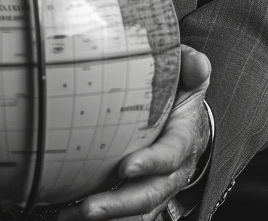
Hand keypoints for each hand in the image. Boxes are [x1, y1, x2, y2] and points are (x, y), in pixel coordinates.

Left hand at [57, 45, 211, 220]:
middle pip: (150, 195)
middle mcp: (173, 171)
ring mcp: (158, 187)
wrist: (189, 120)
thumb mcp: (188, 76)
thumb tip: (197, 63)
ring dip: (107, 217)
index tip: (125, 167)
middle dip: (119, 204)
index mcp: (183, 140)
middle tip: (87, 207)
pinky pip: (126, 215)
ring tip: (70, 215)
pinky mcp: (143, 195)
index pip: (170, 156)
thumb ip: (191, 67)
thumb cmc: (182, 93)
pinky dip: (104, 219)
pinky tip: (70, 214)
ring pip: (137, 211)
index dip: (150, 164)